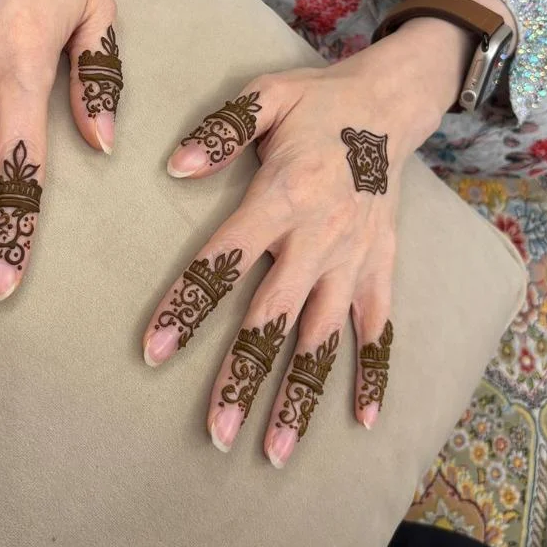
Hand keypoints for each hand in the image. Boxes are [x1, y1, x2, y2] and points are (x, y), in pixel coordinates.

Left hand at [141, 18, 470, 466]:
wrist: (392, 104)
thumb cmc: (316, 103)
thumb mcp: (265, 97)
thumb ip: (221, 131)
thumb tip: (174, 166)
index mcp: (282, 197)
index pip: (224, 260)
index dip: (188, 306)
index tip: (153, 352)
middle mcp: (318, 238)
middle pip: (272, 318)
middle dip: (243, 378)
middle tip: (216, 433)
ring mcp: (354, 260)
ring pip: (322, 339)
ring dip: (299, 395)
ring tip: (273, 450)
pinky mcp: (381, 268)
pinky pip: (379, 329)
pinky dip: (372, 374)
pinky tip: (361, 422)